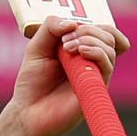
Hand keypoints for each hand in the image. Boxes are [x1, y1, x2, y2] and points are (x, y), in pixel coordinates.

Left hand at [0, 17, 129, 135]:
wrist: (26, 112)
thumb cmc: (33, 82)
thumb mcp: (36, 47)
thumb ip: (50, 28)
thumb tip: (72, 23)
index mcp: (83, 50)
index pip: (103, 30)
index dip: (93, 24)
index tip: (70, 28)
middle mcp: (93, 63)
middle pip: (108, 37)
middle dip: (89, 31)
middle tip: (65, 41)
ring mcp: (95, 77)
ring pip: (109, 50)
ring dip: (90, 40)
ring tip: (68, 48)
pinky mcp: (95, 91)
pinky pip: (106, 69)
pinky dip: (96, 54)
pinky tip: (81, 52)